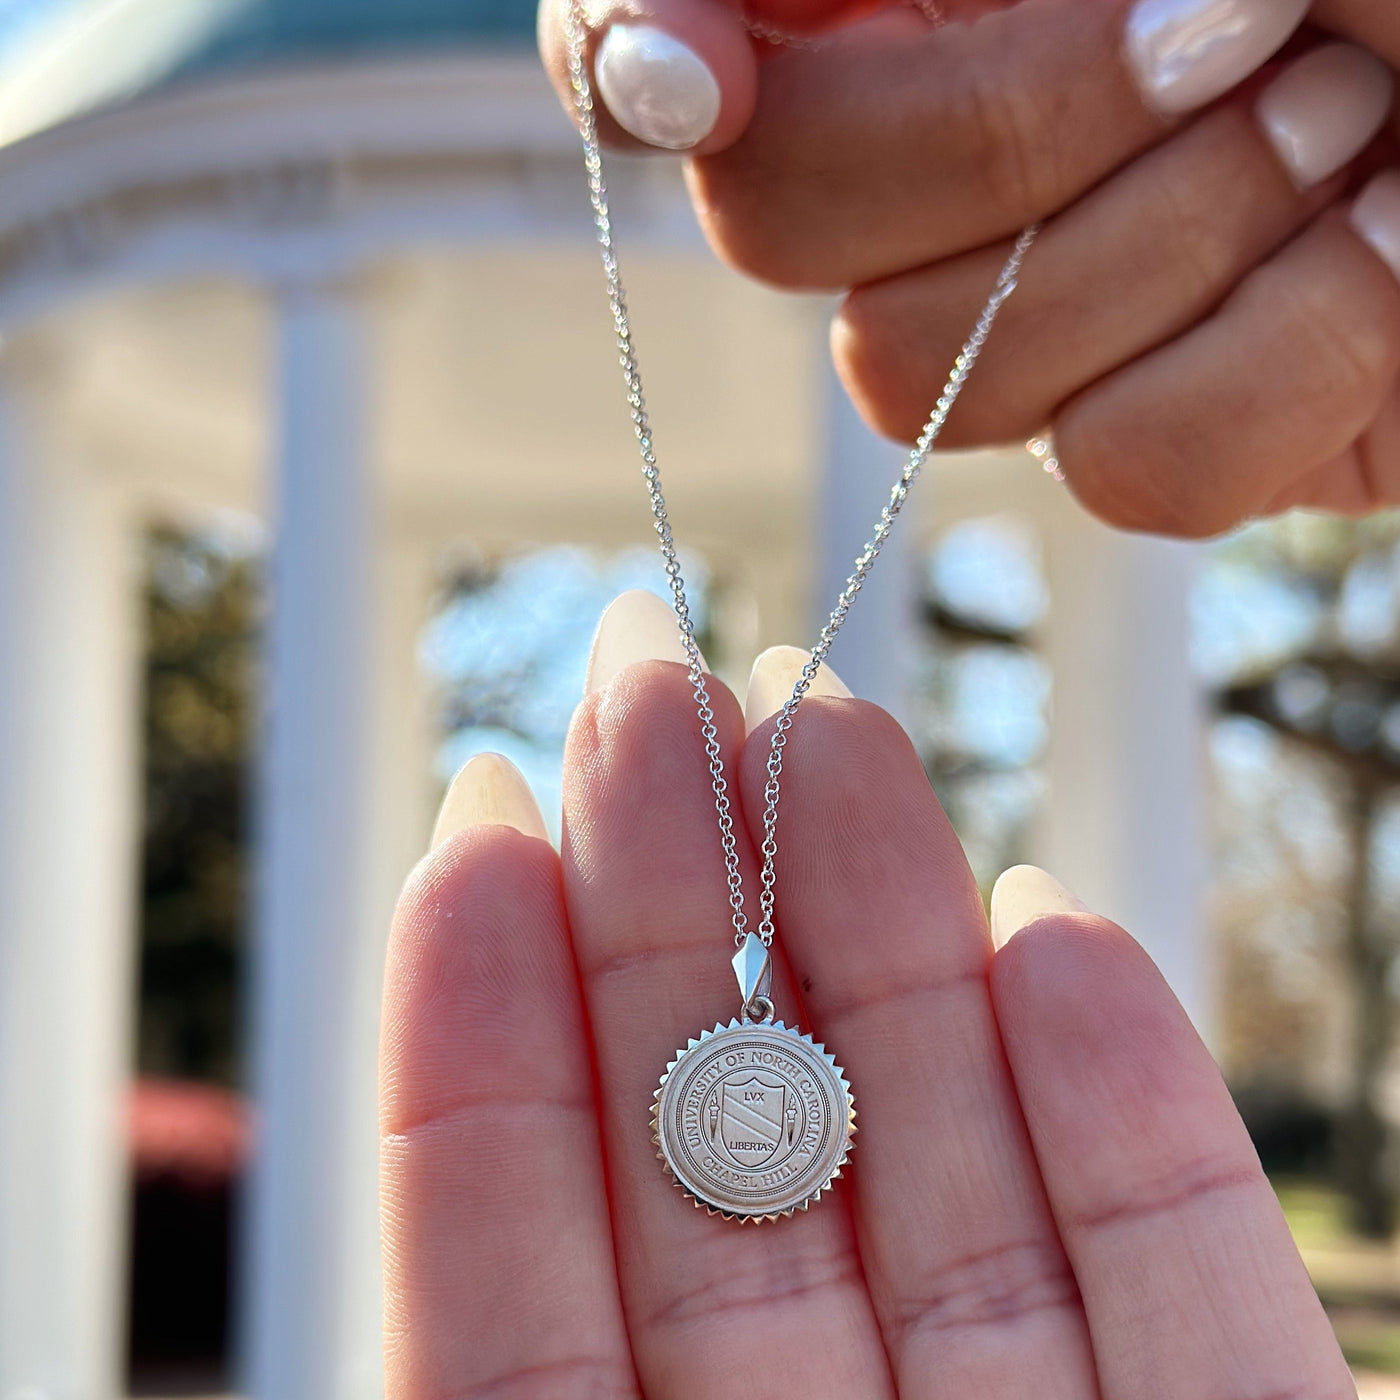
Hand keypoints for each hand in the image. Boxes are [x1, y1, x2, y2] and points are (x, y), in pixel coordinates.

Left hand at [379, 593, 1352, 1396]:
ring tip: (839, 724)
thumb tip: (477, 965)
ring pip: (954, 1171)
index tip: (484, 800)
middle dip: (692, 899)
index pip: (523, 1259)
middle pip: (739, 1157)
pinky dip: (1128, 1103)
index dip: (491, 1022)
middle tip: (655, 684)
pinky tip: (1053, 928)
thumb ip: (482, 1338)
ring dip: (896, 932)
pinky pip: (1180, 1276)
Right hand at [540, 0, 1399, 537]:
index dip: (624, 51)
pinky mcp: (1170, 430)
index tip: (693, 66)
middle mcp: (956, 149)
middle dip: (1008, 130)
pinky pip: (1125, 472)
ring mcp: (1052, 311)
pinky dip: (1284, 365)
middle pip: (777, 224)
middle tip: (1234, 20)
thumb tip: (644, 64)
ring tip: (1351, 124)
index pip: (652, 30)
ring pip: (932, 380)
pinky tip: (1383, 261)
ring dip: (1179, 236)